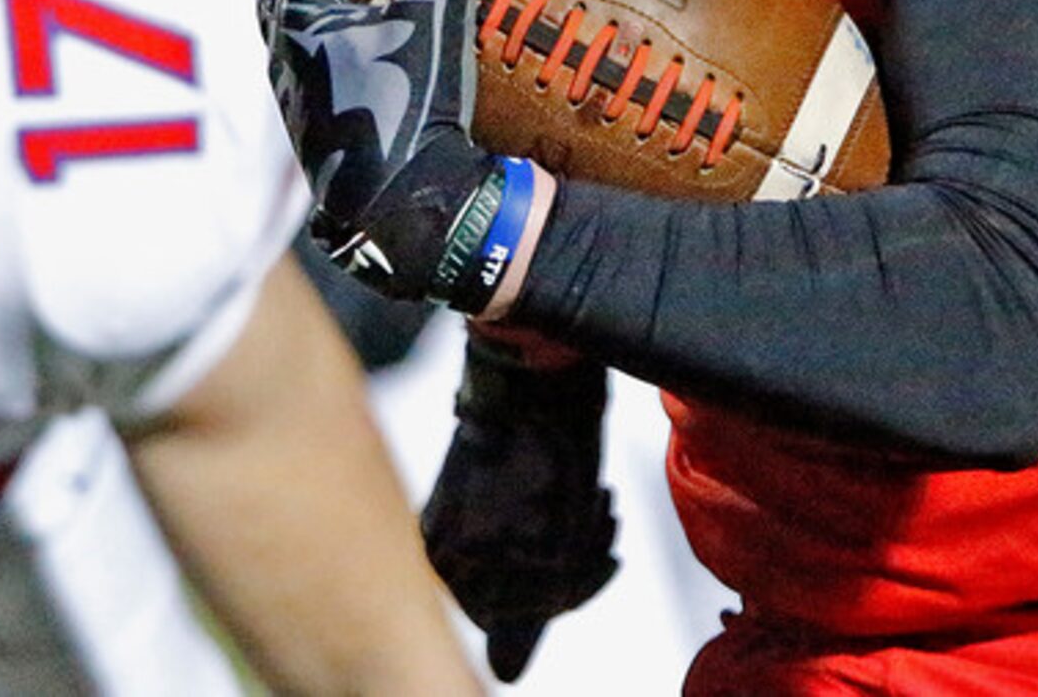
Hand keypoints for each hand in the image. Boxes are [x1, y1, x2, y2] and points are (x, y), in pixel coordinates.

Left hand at [259, 0, 541, 309]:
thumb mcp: (438, 20)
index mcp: (300, 15)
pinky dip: (315, 28)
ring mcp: (291, 92)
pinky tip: (347, 40)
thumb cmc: (410, 108)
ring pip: (280, 20)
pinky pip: (300, 55)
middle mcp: (282, 50)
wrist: (401, 209)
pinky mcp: (309, 125)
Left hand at [420, 332, 620, 680]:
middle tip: (594, 515)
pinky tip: (600, 501)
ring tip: (595, 500)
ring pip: (551, 597)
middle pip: (525, 609)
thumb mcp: (505, 511)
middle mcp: (451, 558)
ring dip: (587, 553)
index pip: (490, 613)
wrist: (534, 370)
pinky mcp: (526, 538)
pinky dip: (596, 545)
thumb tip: (503, 676)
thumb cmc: (522, 430)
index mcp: (437, 547)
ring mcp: (486, 552)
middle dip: (570, 568)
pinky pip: (571, 578)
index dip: (546, 588)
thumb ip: (507, 600)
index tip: (579, 553)